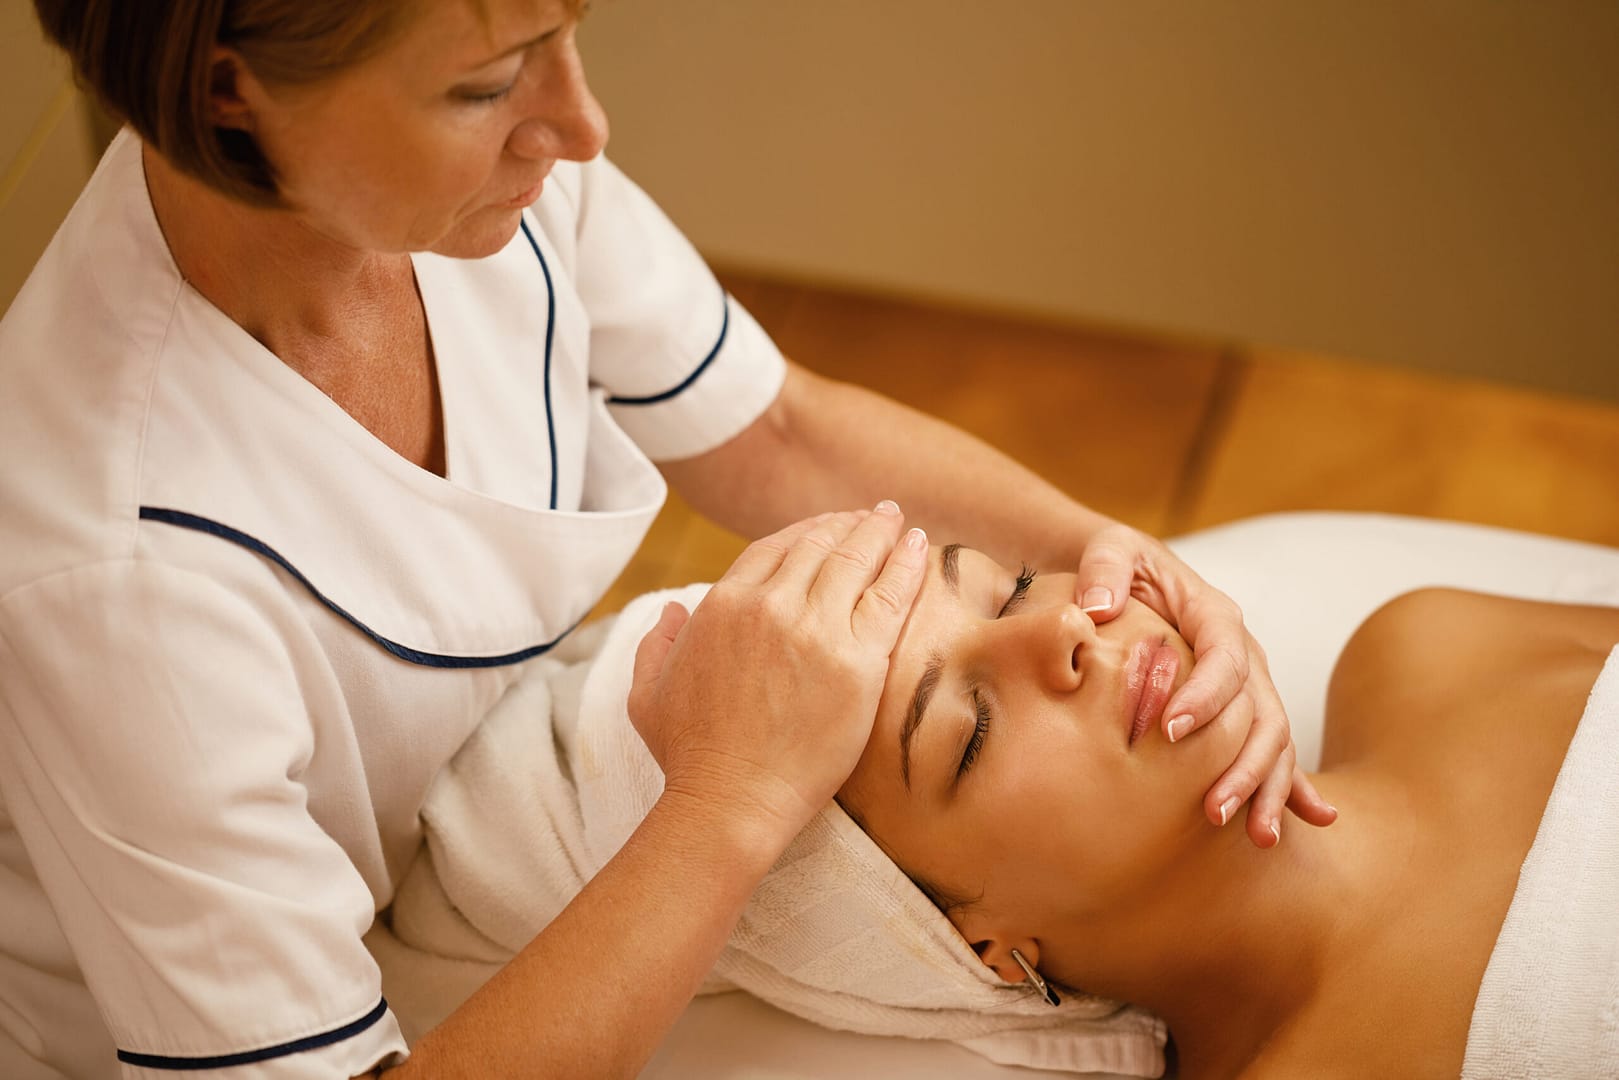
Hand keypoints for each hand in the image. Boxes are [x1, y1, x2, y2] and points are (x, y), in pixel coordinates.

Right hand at [627, 505, 928, 841]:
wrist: (731, 800)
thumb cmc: (688, 756)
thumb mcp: (646, 693)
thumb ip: (654, 644)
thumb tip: (672, 611)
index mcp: (722, 605)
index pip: (774, 548)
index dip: (805, 531)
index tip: (827, 527)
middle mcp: (769, 605)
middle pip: (819, 545)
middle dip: (848, 524)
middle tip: (872, 517)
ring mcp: (815, 628)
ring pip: (856, 559)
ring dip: (879, 533)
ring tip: (896, 521)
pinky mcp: (857, 659)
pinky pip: (890, 595)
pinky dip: (907, 563)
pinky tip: (919, 545)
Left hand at [1075, 523, 1337, 846]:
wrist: (1127, 575)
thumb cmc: (1118, 565)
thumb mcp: (1111, 550)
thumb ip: (1105, 570)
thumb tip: (1097, 608)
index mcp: (1214, 616)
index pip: (1223, 658)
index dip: (1205, 696)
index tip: (1171, 731)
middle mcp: (1243, 654)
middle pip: (1262, 712)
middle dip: (1244, 764)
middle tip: (1215, 809)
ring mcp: (1247, 685)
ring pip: (1274, 741)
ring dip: (1266, 788)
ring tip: (1254, 835)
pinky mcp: (1240, 711)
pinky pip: (1272, 751)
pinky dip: (1290, 787)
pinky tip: (1304, 822)